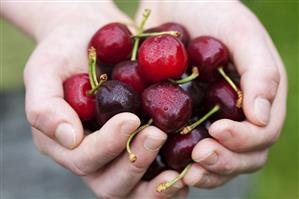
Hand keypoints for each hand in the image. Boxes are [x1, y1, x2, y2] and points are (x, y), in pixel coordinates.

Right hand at [17, 2, 184, 197]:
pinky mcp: (140, 146)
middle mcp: (93, 157)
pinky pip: (155, 175)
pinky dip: (172, 179)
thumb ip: (45, 106)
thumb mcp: (43, 72)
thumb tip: (69, 138)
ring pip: (134, 189)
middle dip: (135, 163)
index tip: (131, 119)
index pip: (85, 159)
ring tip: (182, 167)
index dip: (108, 145)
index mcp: (66, 145)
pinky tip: (190, 167)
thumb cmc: (63, 54)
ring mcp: (118, 155)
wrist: (88, 39)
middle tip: (157, 135)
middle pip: (111, 184)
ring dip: (157, 185)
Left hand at [137, 1, 286, 187]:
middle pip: (241, 156)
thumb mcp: (240, 31)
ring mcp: (208, 120)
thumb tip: (263, 119)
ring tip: (184, 171)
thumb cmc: (210, 9)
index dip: (243, 140)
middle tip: (199, 157)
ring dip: (203, 171)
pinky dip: (177, 161)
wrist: (172, 3)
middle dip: (223, 162)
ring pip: (214, 160)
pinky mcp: (181, 119)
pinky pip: (182, 149)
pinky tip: (164, 163)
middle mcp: (236, 115)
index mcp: (257, 97)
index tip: (218, 131)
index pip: (262, 134)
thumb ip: (261, 72)